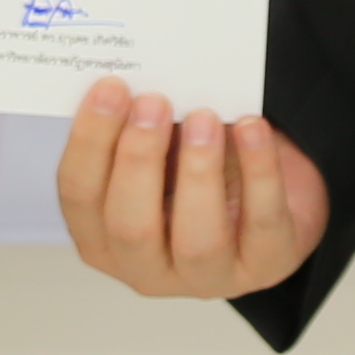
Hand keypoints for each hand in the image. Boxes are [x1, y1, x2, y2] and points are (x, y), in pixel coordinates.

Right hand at [54, 78, 328, 300]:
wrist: (274, 196)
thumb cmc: (199, 166)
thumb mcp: (161, 148)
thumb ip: (141, 125)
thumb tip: (139, 77)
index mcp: (104, 238)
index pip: (80, 197)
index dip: (90, 142)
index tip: (109, 88)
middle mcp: (147, 268)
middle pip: (130, 227)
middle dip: (138, 159)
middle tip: (153, 102)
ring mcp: (208, 277)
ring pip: (197, 240)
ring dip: (198, 172)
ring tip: (205, 117)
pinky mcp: (265, 265)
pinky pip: (262, 223)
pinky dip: (259, 171)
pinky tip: (252, 128)